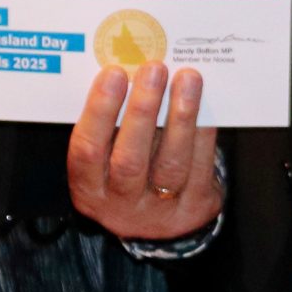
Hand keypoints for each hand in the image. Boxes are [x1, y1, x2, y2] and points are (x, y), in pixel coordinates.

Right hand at [67, 62, 221, 239]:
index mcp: (89, 189)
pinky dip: (202, 132)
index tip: (114, 73)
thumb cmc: (126, 172)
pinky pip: (200, 166)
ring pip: (171, 164)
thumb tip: (130, 71)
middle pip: (130, 160)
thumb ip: (110, 125)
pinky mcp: (194, 207)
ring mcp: (159, 210)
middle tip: (154, 69)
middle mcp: (121, 205)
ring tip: (187, 79)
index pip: (87, 151)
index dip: (100, 110)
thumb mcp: (105, 158)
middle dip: (143, 110)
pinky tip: (205, 105)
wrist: (159, 222)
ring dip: (181, 117)